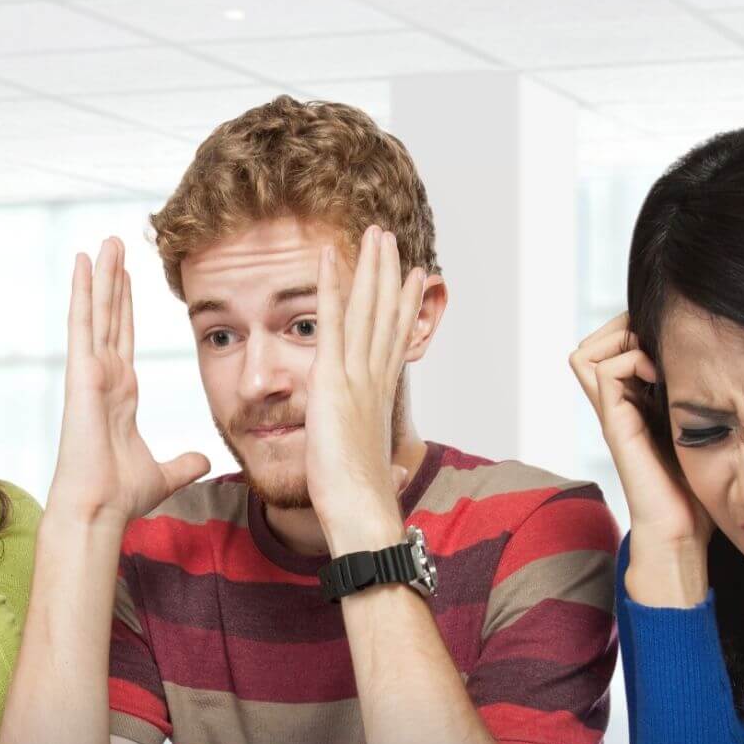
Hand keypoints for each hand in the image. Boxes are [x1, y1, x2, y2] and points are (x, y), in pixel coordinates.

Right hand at [46, 237, 208, 527]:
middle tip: (117, 244)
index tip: (128, 279)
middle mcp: (104, 377)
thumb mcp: (162, 473)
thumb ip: (183, 464)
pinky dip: (83, 290)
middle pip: (111, 317)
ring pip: (98, 312)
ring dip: (100, 275)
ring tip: (105, 241)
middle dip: (114, 281)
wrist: (99, 508)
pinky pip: (83, 322)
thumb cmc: (120, 496)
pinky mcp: (81, 372)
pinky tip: (83, 260)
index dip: (126, 307)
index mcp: (121, 394)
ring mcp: (90, 372)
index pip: (124, 339)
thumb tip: (204, 460)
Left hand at [306, 224, 424, 551]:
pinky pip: (331, 321)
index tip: (414, 279)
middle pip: (385, 314)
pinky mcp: (332, 378)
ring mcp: (356, 375)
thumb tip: (395, 471)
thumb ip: (380, 460)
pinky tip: (328, 255)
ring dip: (370, 267)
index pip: (392, 340)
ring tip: (374, 234)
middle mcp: (373, 378)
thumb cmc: (361, 500)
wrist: (360, 509)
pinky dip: (330, 286)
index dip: (403, 306)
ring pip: (366, 308)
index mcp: (379, 396)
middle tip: (391, 240)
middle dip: (389, 274)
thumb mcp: (370, 468)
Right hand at [569, 312, 711, 604]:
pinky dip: (631, 359)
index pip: (609, 346)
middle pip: (590, 344)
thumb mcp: (698, 430)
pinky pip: (606, 371)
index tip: (671, 341)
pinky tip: (660, 375)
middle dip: (623, 328)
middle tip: (659, 343)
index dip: (632, 330)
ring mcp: (612, 414)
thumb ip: (693, 401)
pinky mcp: (616, 426)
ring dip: (622, 342)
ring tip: (656, 358)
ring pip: (587, 352)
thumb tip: (722, 365)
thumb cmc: (694, 488)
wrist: (680, 532)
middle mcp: (615, 406)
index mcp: (632, 403)